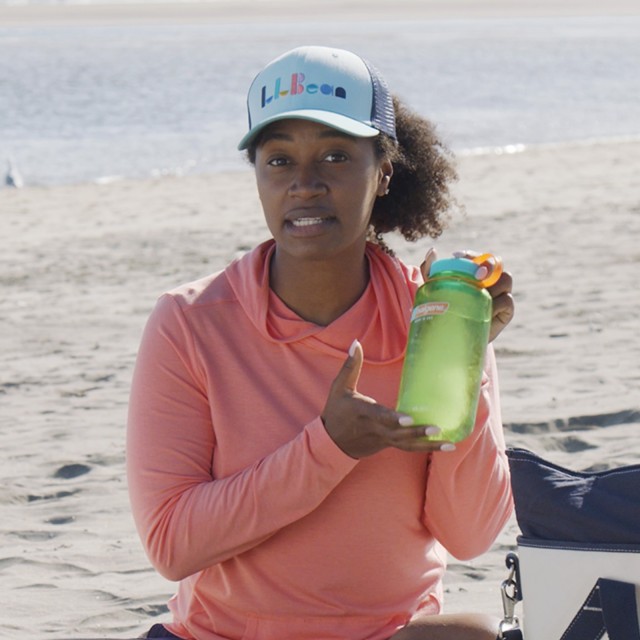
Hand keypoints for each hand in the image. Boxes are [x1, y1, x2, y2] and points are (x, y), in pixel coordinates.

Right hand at [321, 340, 453, 458]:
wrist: (331, 443)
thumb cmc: (336, 411)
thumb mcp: (339, 387)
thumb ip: (350, 366)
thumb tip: (357, 343)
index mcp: (362, 412)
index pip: (379, 416)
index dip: (393, 418)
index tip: (408, 419)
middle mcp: (373, 428)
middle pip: (397, 433)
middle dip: (417, 432)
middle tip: (437, 428)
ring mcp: (382, 439)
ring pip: (406, 444)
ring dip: (427, 445)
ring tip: (449, 444)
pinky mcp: (387, 445)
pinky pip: (407, 447)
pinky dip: (425, 447)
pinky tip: (444, 445)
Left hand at [420, 248, 514, 342]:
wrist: (452, 339)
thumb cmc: (444, 311)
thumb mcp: (434, 290)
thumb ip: (430, 271)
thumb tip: (432, 250)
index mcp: (475, 272)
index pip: (479, 256)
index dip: (471, 255)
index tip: (456, 258)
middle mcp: (490, 281)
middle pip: (497, 263)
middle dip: (487, 265)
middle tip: (475, 274)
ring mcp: (499, 295)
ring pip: (505, 279)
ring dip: (493, 284)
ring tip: (478, 293)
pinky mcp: (505, 312)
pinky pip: (507, 301)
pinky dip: (497, 303)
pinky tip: (484, 308)